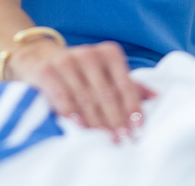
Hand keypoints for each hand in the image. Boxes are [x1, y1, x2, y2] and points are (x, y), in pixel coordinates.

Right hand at [6, 39, 154, 139]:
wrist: (38, 57)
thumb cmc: (79, 70)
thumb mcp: (105, 72)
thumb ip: (128, 84)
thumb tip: (156, 97)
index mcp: (108, 53)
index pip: (125, 85)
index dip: (132, 109)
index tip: (136, 130)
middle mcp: (89, 54)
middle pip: (106, 94)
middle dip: (115, 120)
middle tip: (121, 140)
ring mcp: (66, 61)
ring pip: (85, 97)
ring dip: (95, 122)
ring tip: (103, 140)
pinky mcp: (46, 71)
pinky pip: (61, 95)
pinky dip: (71, 112)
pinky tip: (78, 127)